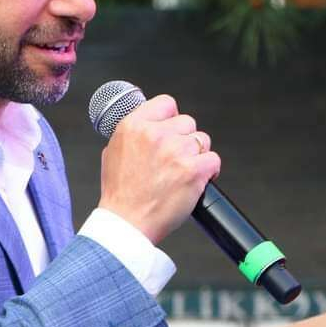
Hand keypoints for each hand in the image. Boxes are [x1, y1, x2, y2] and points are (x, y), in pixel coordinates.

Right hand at [98, 94, 220, 244]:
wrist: (127, 223)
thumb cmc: (120, 194)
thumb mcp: (112, 152)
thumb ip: (133, 134)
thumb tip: (148, 125)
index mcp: (134, 126)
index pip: (166, 103)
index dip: (171, 118)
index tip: (171, 129)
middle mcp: (155, 134)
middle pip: (187, 122)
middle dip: (184, 139)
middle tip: (175, 158)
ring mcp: (176, 151)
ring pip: (202, 140)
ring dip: (197, 154)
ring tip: (183, 171)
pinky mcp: (193, 170)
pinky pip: (214, 160)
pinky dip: (210, 171)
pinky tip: (198, 180)